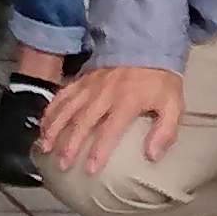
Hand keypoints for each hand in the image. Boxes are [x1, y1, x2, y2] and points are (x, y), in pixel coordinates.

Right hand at [35, 64, 181, 175]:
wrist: (146, 46)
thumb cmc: (160, 82)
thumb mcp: (173, 105)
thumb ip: (165, 131)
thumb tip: (152, 156)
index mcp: (126, 101)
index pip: (109, 130)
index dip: (98, 150)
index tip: (89, 169)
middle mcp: (103, 94)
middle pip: (82, 121)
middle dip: (70, 144)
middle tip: (62, 164)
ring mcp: (89, 86)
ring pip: (67, 109)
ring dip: (54, 129)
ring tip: (45, 148)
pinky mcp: (81, 80)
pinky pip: (62, 96)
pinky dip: (50, 111)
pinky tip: (43, 125)